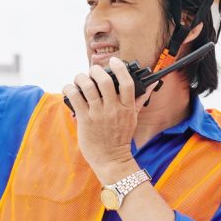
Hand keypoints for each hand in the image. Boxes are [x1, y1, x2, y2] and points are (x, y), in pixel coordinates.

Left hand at [62, 57, 153, 179]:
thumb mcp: (133, 117)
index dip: (120, 68)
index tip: (114, 61)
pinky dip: (70, 89)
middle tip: (92, 71)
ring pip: (87, 87)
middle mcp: (113, 109)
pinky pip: (75, 98)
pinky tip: (70, 89)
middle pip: (104, 81)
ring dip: (80, 78)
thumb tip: (151, 84)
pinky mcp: (85, 120)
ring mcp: (98, 114)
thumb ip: (140, 99)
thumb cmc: (121, 138)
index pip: (127, 82)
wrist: (111, 160)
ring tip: (79, 79)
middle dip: (95, 70)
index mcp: (127, 107)